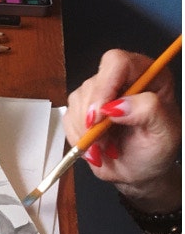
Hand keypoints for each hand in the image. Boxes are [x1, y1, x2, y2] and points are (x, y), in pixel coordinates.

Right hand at [65, 49, 181, 211]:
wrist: (139, 170)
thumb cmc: (156, 150)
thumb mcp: (165, 133)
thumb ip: (149, 112)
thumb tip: (119, 105)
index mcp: (147, 76)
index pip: (118, 63)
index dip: (105, 85)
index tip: (102, 113)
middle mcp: (121, 81)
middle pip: (92, 84)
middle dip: (93, 117)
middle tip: (104, 140)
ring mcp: (99, 94)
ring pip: (77, 101)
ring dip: (86, 130)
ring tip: (105, 147)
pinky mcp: (82, 110)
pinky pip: (68, 118)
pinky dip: (77, 137)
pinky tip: (94, 147)